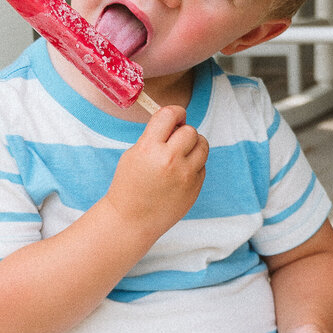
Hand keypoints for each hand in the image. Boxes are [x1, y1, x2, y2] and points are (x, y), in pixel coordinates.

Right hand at [105, 105, 208, 241]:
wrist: (132, 220)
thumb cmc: (130, 185)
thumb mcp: (134, 154)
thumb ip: (155, 136)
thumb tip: (177, 121)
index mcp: (149, 148)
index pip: (170, 114)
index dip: (175, 112)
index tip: (175, 117)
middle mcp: (170, 160)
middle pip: (190, 130)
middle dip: (183, 132)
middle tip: (174, 140)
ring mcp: (185, 175)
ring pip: (203, 145)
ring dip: (194, 145)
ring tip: (181, 154)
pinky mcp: (195, 188)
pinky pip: (202, 165)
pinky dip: (194, 165)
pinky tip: (179, 174)